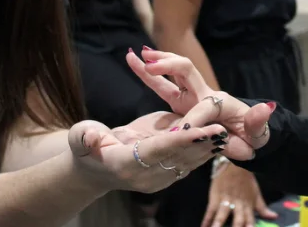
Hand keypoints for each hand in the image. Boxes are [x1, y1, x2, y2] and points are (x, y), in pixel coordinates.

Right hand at [67, 113, 226, 194]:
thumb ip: (86, 137)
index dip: (182, 140)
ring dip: (208, 149)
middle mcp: (143, 176)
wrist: (92, 168)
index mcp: (124, 163)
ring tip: (227, 133)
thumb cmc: (84, 146)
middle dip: (202, 144)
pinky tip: (218, 140)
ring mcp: (155, 178)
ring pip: (186, 162)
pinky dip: (203, 152)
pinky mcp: (163, 175)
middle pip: (178, 158)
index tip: (203, 131)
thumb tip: (93, 138)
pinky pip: (186, 163)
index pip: (158, 150)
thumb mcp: (79, 137)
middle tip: (224, 129)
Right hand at [126, 49, 274, 159]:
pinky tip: (132, 59)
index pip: (203, 107)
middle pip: (186, 70)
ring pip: (172, 73)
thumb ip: (258, 122)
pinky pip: (162, 84)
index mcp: (220, 102)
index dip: (194, 119)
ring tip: (138, 54)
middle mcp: (203, 93)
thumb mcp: (259, 133)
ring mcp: (190, 96)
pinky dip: (147, 73)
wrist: (247, 136)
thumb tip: (266, 107)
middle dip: (170, 66)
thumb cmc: (252, 135)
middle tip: (152, 63)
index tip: (185, 133)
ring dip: (157, 62)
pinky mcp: (180, 102)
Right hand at [204, 164, 277, 226]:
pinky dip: (206, 219)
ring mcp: (225, 201)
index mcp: (248, 205)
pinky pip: (210, 210)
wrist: (233, 163)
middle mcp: (238, 205)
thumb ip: (263, 207)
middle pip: (237, 220)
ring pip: (222, 215)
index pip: (250, 221)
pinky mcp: (215, 197)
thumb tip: (274, 217)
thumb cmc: (245, 180)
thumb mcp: (256, 193)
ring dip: (218, 224)